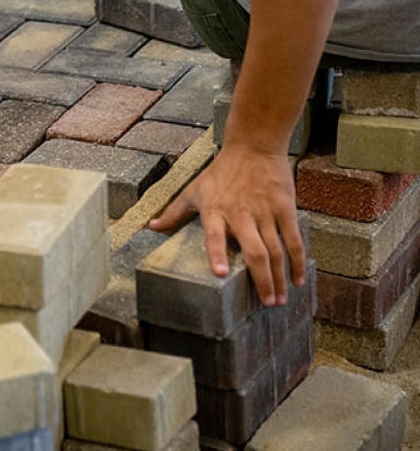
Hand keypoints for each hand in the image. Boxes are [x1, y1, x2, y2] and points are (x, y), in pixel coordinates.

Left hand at [148, 143, 305, 305]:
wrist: (253, 147)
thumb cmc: (220, 172)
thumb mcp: (194, 190)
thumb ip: (175, 212)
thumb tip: (152, 227)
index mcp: (216, 211)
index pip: (214, 234)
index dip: (216, 253)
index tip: (218, 273)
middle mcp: (241, 214)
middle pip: (254, 251)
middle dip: (262, 280)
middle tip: (266, 303)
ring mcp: (265, 212)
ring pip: (276, 251)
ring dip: (279, 278)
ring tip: (279, 300)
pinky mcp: (285, 209)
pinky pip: (294, 240)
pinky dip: (298, 262)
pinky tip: (298, 280)